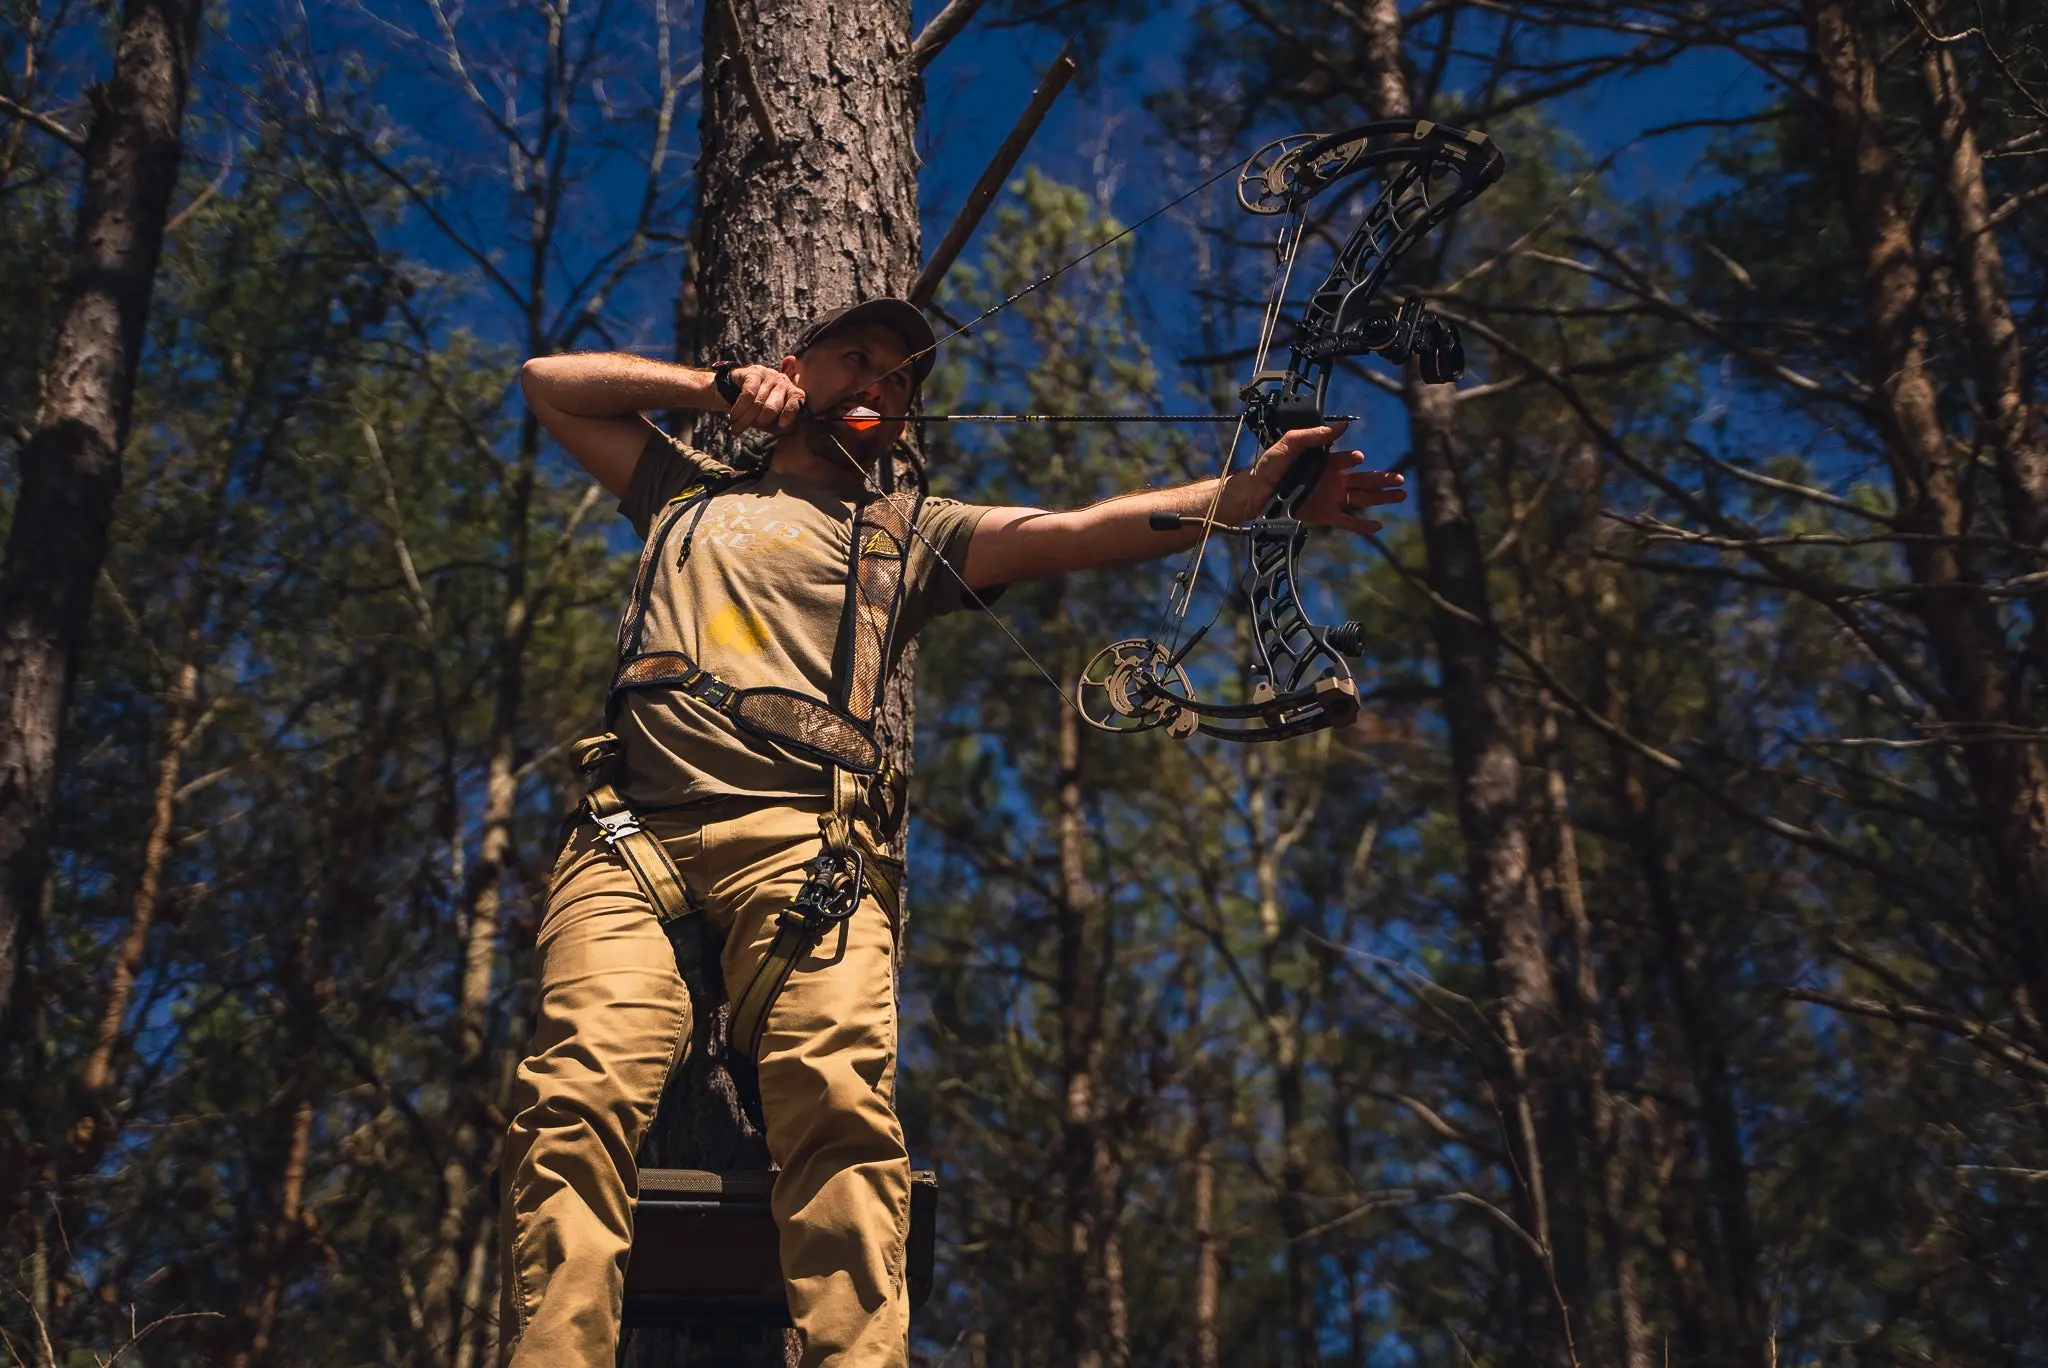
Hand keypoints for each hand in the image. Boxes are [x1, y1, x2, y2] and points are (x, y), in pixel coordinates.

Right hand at [721, 364, 804, 433]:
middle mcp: (783, 381)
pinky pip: (748, 394)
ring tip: (737, 427)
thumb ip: (782, 426)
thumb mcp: (771, 422)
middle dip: (761, 421)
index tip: (781, 425)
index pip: (798, 399)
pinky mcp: (753, 372)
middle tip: (753, 426)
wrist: (730, 394)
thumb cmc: (756, 411)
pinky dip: (739, 408)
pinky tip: (734, 416)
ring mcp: (769, 374)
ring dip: (745, 419)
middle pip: (773, 407)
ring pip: (758, 403)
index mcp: (791, 392)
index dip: (790, 412)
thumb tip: (788, 428)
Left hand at [1244, 423, 1406, 533]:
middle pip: (1365, 479)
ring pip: (1363, 498)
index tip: (1357, 457)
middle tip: (1401, 478)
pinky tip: (1378, 526)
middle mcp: (1332, 479)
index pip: (1346, 459)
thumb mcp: (1289, 444)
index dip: (1352, 458)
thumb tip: (1340, 426)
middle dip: (1383, 479)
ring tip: (1402, 495)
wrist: (1255, 492)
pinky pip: (1347, 521)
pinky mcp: (1324, 515)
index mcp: (1326, 462)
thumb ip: (1314, 435)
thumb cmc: (1269, 466)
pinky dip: (1362, 525)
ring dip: (1382, 498)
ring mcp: (1330, 498)